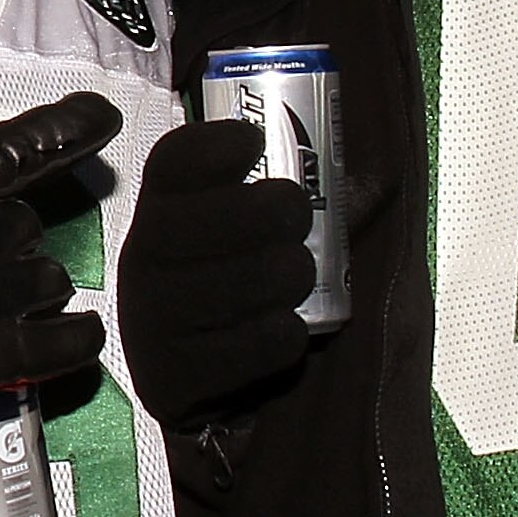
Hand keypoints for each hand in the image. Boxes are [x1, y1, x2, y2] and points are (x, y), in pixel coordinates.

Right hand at [0, 95, 118, 500]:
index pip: (0, 155)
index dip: (57, 133)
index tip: (98, 118)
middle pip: (24, 226)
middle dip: (19, 245)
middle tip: (0, 268)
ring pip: (41, 279)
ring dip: (39, 290)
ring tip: (30, 307)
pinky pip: (46, 344)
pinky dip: (74, 340)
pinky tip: (86, 336)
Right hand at [117, 117, 317, 424]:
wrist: (180, 372)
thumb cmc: (220, 282)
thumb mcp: (234, 230)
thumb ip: (286, 196)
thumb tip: (374, 184)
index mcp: (156, 211)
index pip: (176, 159)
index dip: (221, 143)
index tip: (257, 142)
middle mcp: (143, 258)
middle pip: (233, 213)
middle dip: (285, 211)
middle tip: (298, 220)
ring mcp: (153, 318)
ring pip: (257, 279)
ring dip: (295, 274)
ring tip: (294, 278)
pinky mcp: (174, 374)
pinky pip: (262, 342)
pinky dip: (287, 333)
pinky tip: (281, 326)